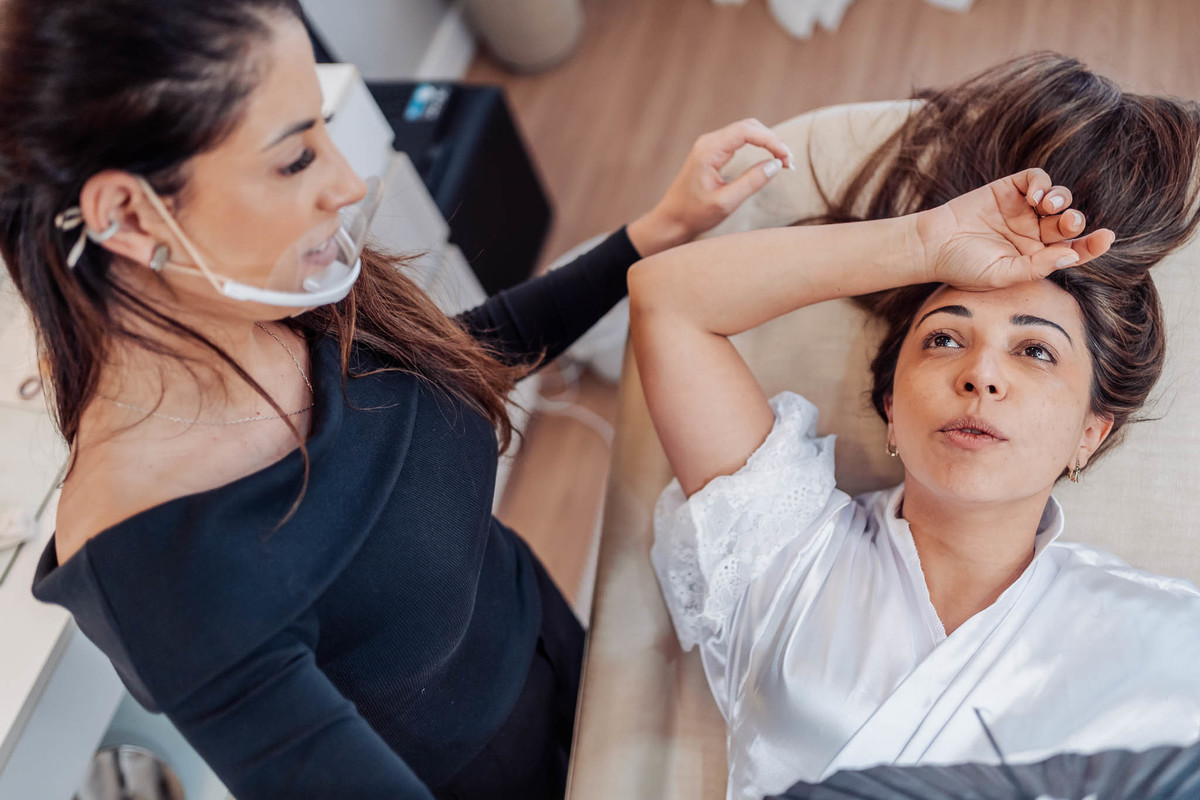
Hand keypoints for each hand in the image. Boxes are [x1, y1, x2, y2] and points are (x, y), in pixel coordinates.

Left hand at [627, 118, 794, 256]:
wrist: (671, 220)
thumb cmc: (694, 214)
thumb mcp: (726, 202)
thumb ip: (751, 182)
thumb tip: (775, 164)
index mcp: (709, 151)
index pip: (746, 131)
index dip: (771, 141)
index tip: (786, 159)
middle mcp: (708, 142)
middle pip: (749, 127)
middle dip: (772, 140)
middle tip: (789, 163)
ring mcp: (710, 145)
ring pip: (746, 131)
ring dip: (767, 142)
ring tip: (783, 162)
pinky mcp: (713, 152)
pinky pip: (739, 140)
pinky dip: (758, 145)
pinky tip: (769, 159)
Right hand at [914, 167, 1115, 289]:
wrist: (932, 245)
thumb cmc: (963, 267)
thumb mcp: (1002, 275)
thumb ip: (1038, 266)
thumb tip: (1073, 256)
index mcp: (1036, 257)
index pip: (1073, 250)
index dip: (1093, 244)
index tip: (1106, 237)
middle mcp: (1033, 233)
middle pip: (1068, 223)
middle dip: (1074, 221)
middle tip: (1068, 222)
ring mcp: (1022, 209)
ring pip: (1058, 198)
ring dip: (1061, 200)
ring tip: (1047, 206)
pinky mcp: (1008, 189)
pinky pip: (1036, 178)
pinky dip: (1042, 183)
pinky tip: (1034, 195)